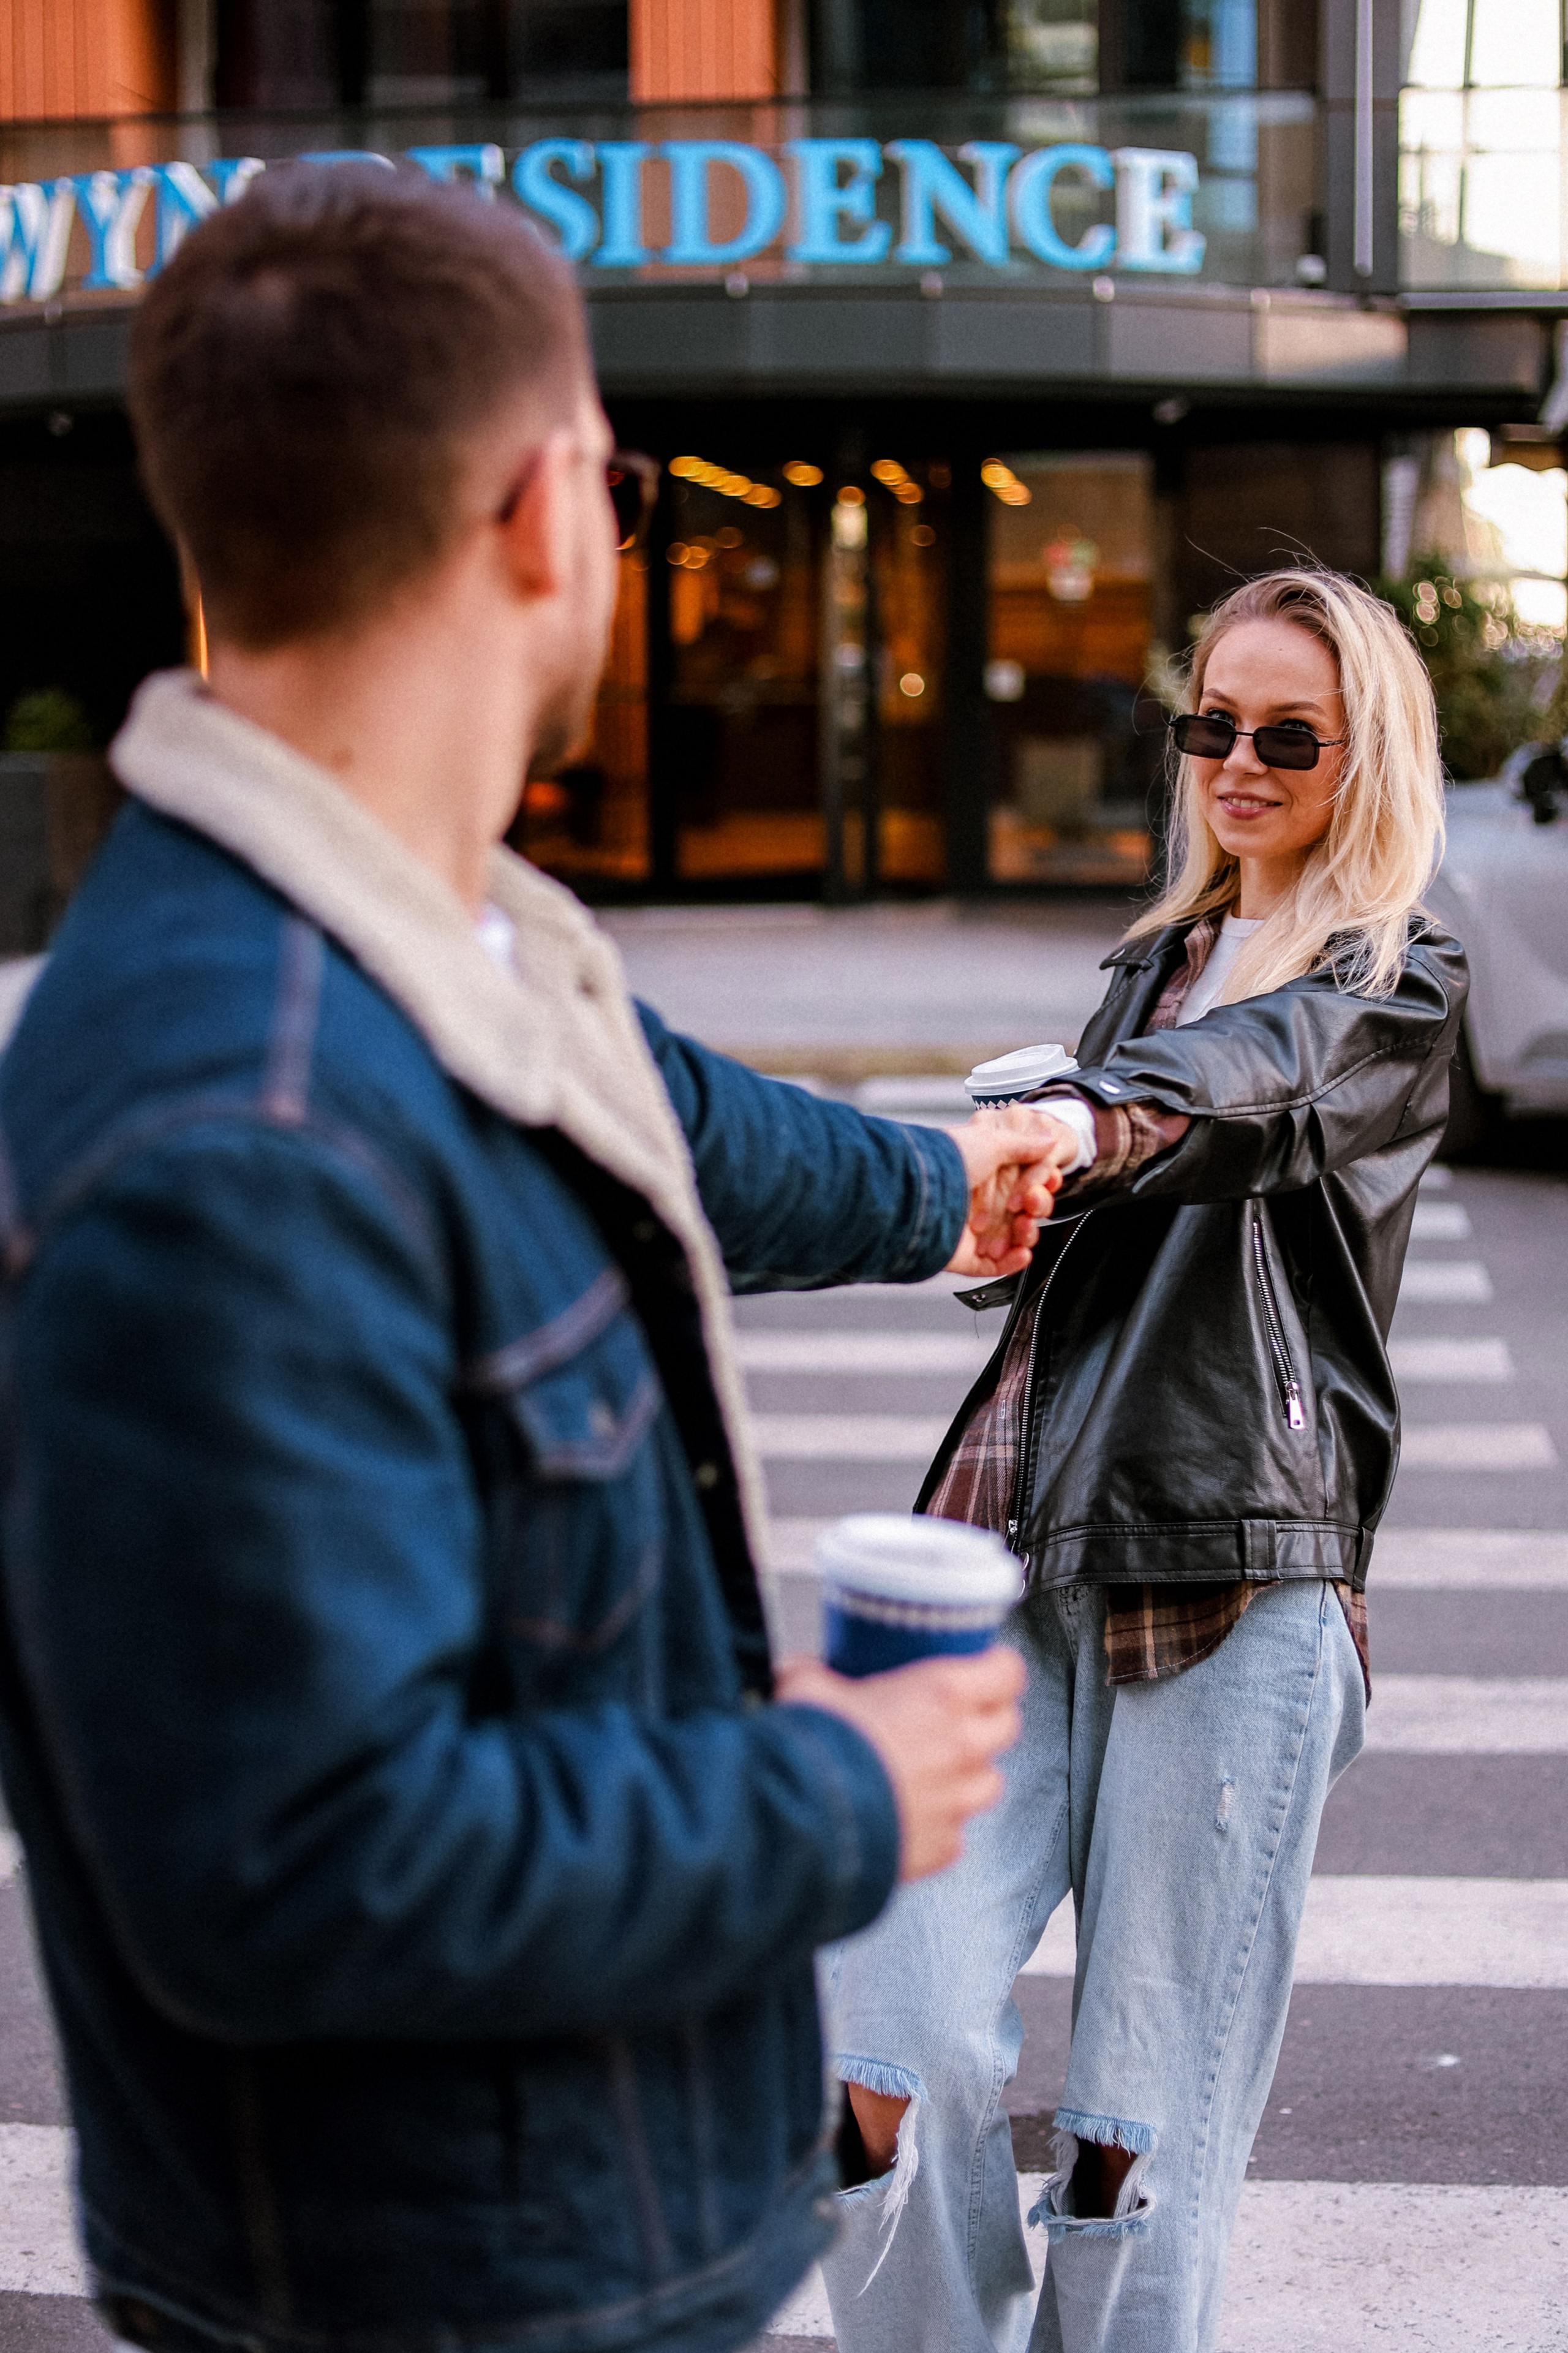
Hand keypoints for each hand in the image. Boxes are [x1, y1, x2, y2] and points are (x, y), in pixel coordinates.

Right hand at [775, 1647, 1025, 1879]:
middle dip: (987, 1717)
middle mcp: (962, 1746)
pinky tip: (907, 1814)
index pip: (1007, 1671)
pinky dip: (940, 1823)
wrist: (803, 1821)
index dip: (996, 1667)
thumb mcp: (805, 1688)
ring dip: (969, 1772)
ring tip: (933, 1769)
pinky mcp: (944, 1846)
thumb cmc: (813, 1749)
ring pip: (990, 1780)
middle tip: (954, 1716)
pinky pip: (957, 1830)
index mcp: (942, 1694)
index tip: (983, 1667)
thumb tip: (800, 1671)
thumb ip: (814, 1674)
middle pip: (1007, 1724)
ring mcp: (958, 1800)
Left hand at [946, 1106, 1084, 1277]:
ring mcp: (965, 1231)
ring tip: (1026, 1227)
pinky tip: (1023, 1254)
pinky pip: (992, 1266)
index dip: (1037, 1185)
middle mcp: (970, 1202)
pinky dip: (1011, 1263)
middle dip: (1034, 1210)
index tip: (1049, 1181)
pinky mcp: (960, 1257)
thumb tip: (1048, 1139)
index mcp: (977, 1175)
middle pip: (1016, 1214)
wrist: (917, 1190)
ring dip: (1026, 1236)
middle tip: (1034, 1203)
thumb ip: (1023, 1145)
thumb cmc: (948, 1160)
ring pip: (1008, 1242)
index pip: (1016, 1185)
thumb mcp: (991, 1141)